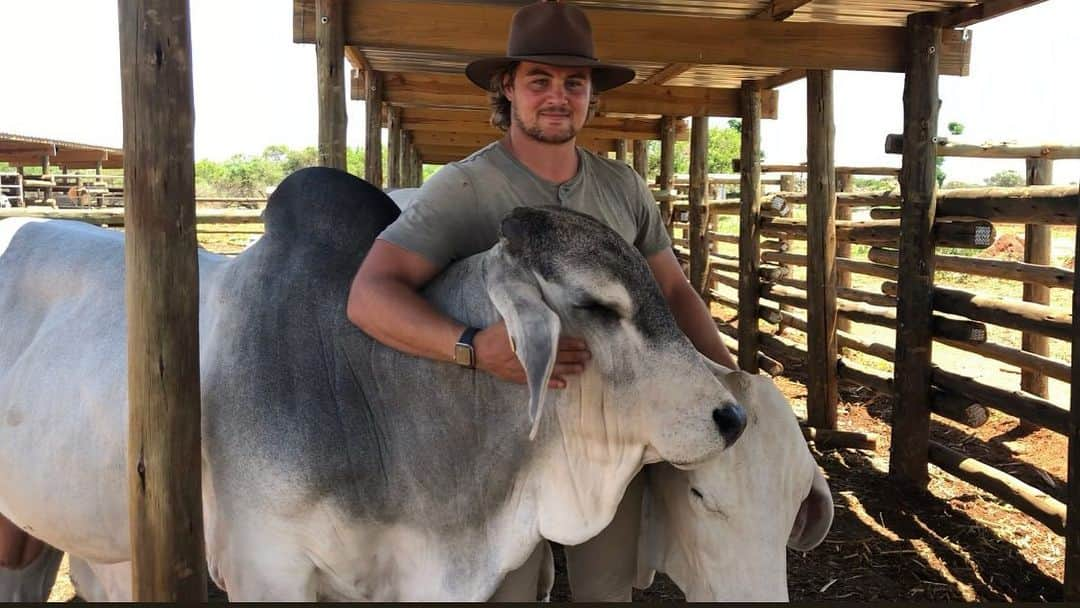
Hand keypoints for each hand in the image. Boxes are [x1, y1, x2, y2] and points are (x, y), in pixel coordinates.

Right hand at [473, 320, 590, 388]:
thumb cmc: (495, 334)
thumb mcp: (512, 322)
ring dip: (569, 369)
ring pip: (552, 369)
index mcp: (530, 341)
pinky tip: (563, 384)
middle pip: (558, 356)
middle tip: (588, 356)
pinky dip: (552, 383)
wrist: (478, 350)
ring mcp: (526, 369)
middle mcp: (531, 356)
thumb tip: (545, 317)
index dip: (571, 343)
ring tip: (582, 368)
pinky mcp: (521, 378)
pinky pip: (540, 382)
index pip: (556, 342)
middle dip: (575, 356)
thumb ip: (529, 321)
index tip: (583, 343)